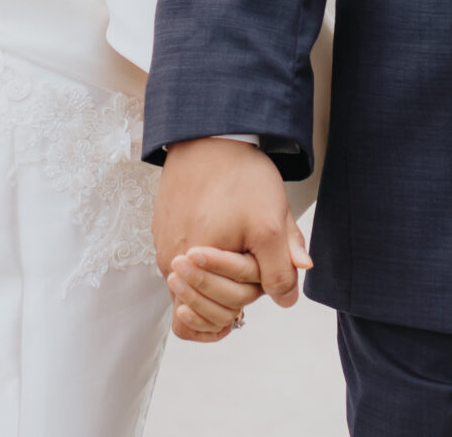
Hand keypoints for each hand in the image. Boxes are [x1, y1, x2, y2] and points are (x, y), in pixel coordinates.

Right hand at [152, 138, 309, 342]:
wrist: (210, 135)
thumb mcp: (271, 224)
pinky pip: (184, 265)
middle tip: (249, 266)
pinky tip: (223, 241)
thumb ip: (280, 269)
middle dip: (231, 295)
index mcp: (191, 267)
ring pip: (193, 286)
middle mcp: (170, 262)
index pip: (215, 316)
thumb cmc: (238, 177)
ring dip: (218, 280)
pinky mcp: (164, 230)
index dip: (244, 305)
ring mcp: (164, 246)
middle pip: (203, 306)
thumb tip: (288, 299)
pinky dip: (204, 264)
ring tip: (236, 252)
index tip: (256, 281)